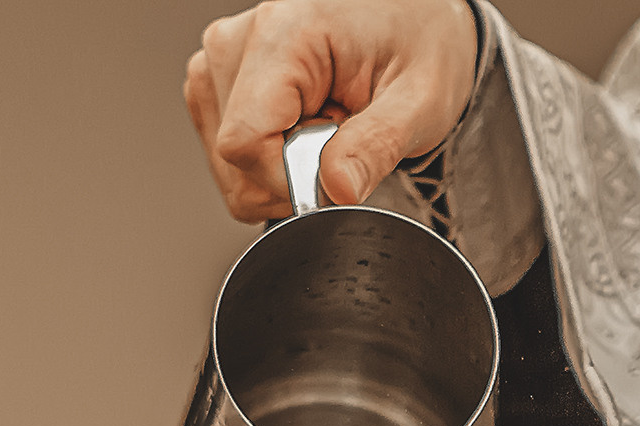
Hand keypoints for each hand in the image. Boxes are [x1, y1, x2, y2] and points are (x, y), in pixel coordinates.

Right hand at [186, 0, 477, 221]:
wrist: (414, 20)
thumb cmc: (419, 45)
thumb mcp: (419, 100)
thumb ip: (378, 146)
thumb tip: (338, 190)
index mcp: (281, 33)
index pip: (244, 143)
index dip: (288, 179)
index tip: (337, 168)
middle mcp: (235, 43)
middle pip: (233, 158)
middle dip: (291, 172)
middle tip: (342, 132)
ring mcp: (221, 62)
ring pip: (229, 166)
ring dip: (281, 168)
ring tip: (327, 123)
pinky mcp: (220, 82)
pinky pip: (231, 158)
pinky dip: (271, 159)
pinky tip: (306, 124)